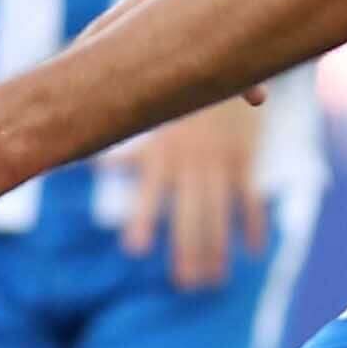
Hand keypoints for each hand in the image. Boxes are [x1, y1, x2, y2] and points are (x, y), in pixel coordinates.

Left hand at [110, 95, 270, 290]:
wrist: (220, 62)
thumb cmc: (172, 90)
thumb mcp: (147, 112)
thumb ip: (124, 143)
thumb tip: (91, 162)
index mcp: (162, 152)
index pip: (151, 192)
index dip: (144, 219)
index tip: (136, 250)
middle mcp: (191, 161)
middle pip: (191, 214)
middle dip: (188, 251)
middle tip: (185, 285)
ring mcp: (220, 162)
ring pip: (220, 213)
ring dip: (218, 249)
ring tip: (212, 282)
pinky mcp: (244, 158)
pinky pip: (250, 196)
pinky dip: (254, 223)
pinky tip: (255, 251)